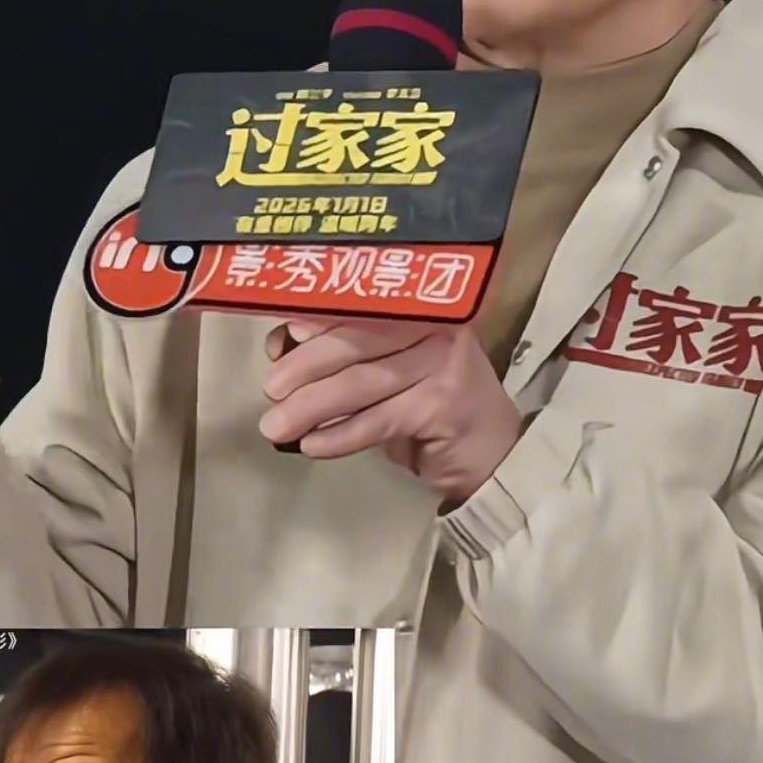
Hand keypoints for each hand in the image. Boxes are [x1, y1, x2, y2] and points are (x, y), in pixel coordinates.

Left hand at [260, 317, 522, 506]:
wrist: (492, 454)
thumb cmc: (431, 407)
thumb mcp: (388, 372)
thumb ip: (345, 354)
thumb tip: (281, 343)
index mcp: (420, 308)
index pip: (357, 309)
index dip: (312, 324)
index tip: (274, 345)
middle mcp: (436, 328)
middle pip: (355, 344)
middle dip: (303, 368)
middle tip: (270, 391)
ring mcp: (443, 365)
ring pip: (361, 384)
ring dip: (311, 407)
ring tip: (276, 427)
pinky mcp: (442, 406)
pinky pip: (377, 421)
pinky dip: (340, 435)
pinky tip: (312, 446)